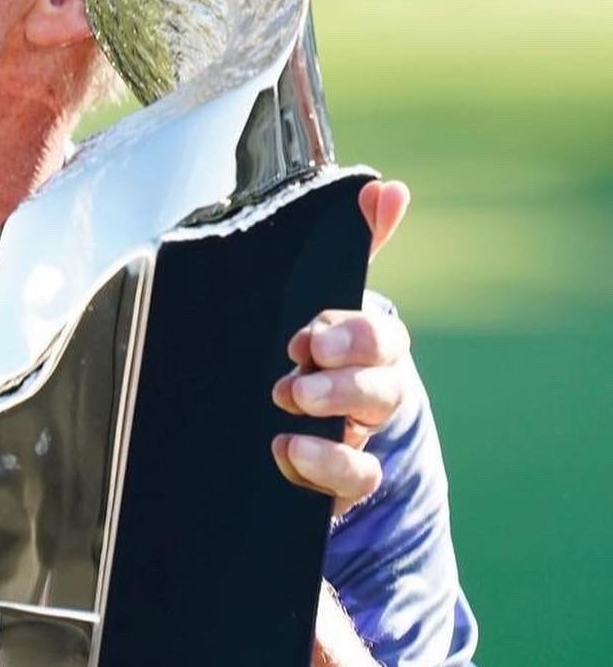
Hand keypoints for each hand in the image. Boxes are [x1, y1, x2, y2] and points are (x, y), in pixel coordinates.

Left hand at [270, 179, 411, 517]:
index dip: (350, 336)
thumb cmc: (310, 349)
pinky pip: (356, 477)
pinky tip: (284, 450)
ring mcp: (358, 437)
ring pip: (371, 430)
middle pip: (383, 386)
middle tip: (298, 373)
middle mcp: (370, 392)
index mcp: (367, 348)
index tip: (306, 337)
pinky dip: (323, 465)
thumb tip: (387, 187)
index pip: (381, 337)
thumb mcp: (317, 296)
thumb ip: (354, 244)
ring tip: (288, 404)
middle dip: (344, 378)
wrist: (280, 418)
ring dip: (333, 418)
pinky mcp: (340, 478)